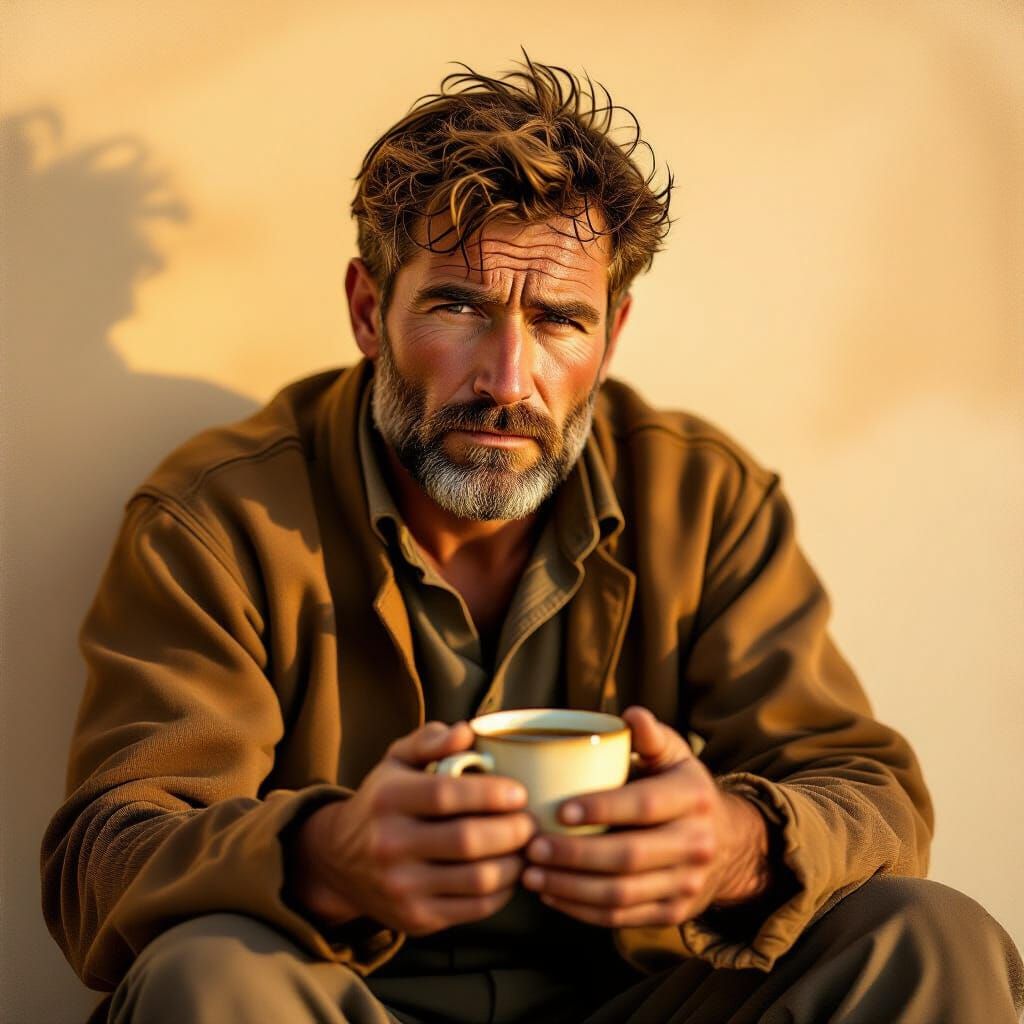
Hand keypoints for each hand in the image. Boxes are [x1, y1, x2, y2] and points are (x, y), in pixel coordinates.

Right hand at [288, 720, 536, 936]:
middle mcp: (391, 845)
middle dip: (513, 830)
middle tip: (531, 822)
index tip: (520, 792)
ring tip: (526, 846)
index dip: (491, 793)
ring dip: (515, 863)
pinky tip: (509, 871)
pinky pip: (475, 908)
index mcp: (388, 799)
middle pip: (468, 841)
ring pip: (478, 879)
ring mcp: (402, 887)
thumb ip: (430, 740)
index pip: (446, 795)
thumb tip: (467, 733)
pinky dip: (504, 890)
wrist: (338, 862)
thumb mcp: (396, 760)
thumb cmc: (382, 800)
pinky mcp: (416, 919)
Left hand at [521, 706, 769, 927]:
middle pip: (629, 856)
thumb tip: (630, 714)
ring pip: (622, 894)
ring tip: (530, 874)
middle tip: (531, 847)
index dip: (602, 809)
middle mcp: (696, 843)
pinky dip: (582, 910)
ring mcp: (687, 883)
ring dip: (571, 888)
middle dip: (574, 855)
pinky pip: (623, 918)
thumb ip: (650, 736)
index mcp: (693, 796)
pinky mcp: (673, 913)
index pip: (644, 805)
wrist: (726, 842)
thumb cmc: (680, 786)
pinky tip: (552, 894)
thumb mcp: (674, 754)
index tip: (559, 810)